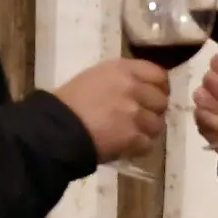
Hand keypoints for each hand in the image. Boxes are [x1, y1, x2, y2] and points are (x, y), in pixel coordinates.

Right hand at [55, 58, 170, 161]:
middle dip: (153, 111)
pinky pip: (147, 144)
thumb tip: (140, 89)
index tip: (152, 97)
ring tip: (131, 135)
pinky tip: (126, 147)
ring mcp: (134, 113)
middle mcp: (132, 87)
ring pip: (156, 125)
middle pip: (161, 101)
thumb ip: (121, 79)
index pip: (159, 75)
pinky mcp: (131, 136)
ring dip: (146, 131)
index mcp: (122, 69)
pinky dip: (138, 148)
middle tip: (140, 119)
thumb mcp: (95, 77)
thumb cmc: (69, 101)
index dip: (159, 88)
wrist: (56, 127)